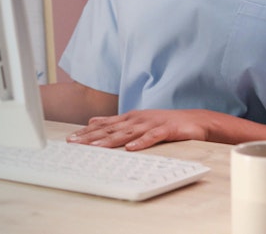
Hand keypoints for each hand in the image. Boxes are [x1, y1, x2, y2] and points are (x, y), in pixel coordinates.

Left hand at [65, 109, 211, 150]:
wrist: (195, 120)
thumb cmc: (164, 122)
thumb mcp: (137, 120)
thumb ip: (115, 122)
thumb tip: (93, 121)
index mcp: (129, 118)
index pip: (104, 125)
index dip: (86, 132)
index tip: (71, 139)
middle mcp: (137, 119)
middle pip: (111, 129)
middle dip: (91, 136)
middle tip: (74, 143)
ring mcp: (151, 123)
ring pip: (127, 133)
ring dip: (110, 140)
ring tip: (95, 147)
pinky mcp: (166, 130)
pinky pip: (152, 137)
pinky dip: (141, 142)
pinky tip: (131, 148)